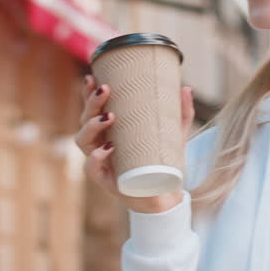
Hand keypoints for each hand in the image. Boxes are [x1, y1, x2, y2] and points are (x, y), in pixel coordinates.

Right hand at [75, 74, 194, 213]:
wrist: (164, 195)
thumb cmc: (162, 162)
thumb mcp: (174, 135)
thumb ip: (180, 112)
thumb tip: (186, 87)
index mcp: (110, 130)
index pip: (93, 108)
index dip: (87, 92)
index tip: (93, 75)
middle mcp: (99, 143)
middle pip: (84, 119)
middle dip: (91, 103)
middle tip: (106, 89)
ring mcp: (99, 162)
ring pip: (82, 140)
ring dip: (92, 126)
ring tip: (110, 116)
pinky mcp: (104, 180)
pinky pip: (92, 168)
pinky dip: (97, 157)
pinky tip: (109, 148)